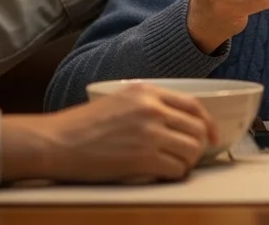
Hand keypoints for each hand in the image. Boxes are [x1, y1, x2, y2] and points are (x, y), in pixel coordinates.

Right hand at [1, 83, 218, 183]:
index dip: (207, 123)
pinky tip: (162, 175)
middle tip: (188, 157)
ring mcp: (150, 133)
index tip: (211, 136)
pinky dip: (174, 175)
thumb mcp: (117, 101)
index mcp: (147, 92)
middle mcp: (152, 109)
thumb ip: (146, 106)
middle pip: (197, 129)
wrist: (56, 142)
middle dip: (198, 146)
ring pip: (191, 150)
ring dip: (186, 163)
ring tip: (172, 167)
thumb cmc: (80, 126)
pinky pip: (177, 169)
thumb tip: (174, 123)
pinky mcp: (144, 157)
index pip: (193, 105)